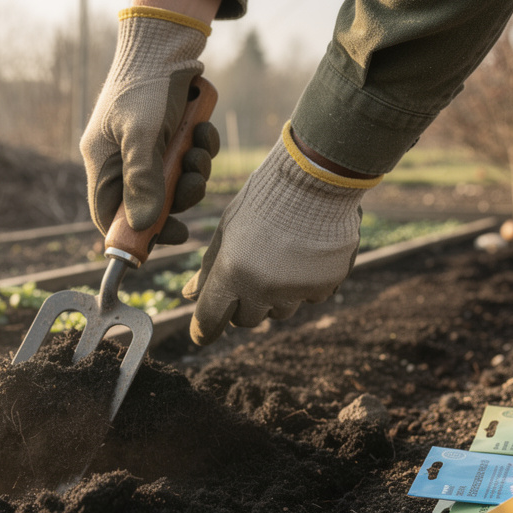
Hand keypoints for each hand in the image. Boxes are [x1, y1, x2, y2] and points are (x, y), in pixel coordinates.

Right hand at [81, 7, 217, 245]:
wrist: (167, 41)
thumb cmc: (145, 85)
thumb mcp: (142, 135)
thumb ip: (142, 182)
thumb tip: (142, 227)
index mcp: (101, 161)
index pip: (110, 214)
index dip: (136, 233)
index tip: (168, 236)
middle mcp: (120, 158)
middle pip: (147, 203)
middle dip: (177, 197)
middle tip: (195, 184)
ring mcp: (146, 146)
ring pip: (173, 182)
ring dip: (193, 171)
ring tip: (199, 148)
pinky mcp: (169, 134)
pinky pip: (186, 158)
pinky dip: (199, 150)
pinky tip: (203, 130)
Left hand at [182, 124, 381, 345]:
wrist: (316, 179)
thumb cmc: (263, 200)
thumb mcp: (228, 230)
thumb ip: (208, 268)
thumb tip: (188, 296)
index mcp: (231, 272)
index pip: (210, 320)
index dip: (203, 330)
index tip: (201, 334)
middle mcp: (262, 288)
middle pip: (246, 320)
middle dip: (243, 304)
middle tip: (250, 273)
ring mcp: (295, 290)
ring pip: (278, 312)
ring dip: (275, 296)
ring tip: (281, 258)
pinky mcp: (325, 286)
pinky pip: (308, 299)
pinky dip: (305, 285)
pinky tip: (306, 255)